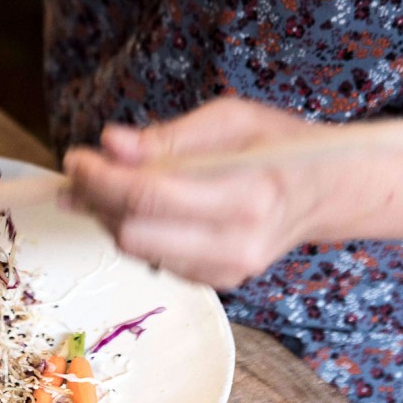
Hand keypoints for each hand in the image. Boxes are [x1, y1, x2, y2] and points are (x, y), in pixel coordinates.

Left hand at [62, 97, 324, 289]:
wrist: (326, 192)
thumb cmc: (279, 146)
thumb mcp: (231, 120)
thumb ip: (168, 138)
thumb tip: (110, 144)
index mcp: (247, 197)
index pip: (149, 197)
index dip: (101, 178)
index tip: (76, 157)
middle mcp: (236, 245)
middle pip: (134, 232)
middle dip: (96, 199)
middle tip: (81, 168)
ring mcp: (226, 271)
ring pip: (137, 250)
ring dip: (108, 215)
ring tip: (100, 182)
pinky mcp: (215, 282)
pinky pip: (153, 259)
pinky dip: (133, 230)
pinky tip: (132, 205)